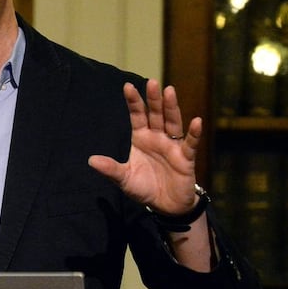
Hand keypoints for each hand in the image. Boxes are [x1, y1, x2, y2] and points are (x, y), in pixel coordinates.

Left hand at [88, 79, 202, 215]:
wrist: (165, 206)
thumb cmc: (144, 188)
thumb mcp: (124, 179)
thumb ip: (110, 169)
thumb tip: (91, 160)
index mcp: (141, 138)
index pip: (137, 116)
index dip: (134, 102)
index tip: (127, 86)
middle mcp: (157, 137)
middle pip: (156, 114)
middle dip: (153, 99)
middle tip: (152, 82)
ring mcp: (172, 146)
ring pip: (172, 123)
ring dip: (171, 108)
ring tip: (169, 91)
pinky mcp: (185, 158)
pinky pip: (190, 144)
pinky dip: (194, 133)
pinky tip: (196, 122)